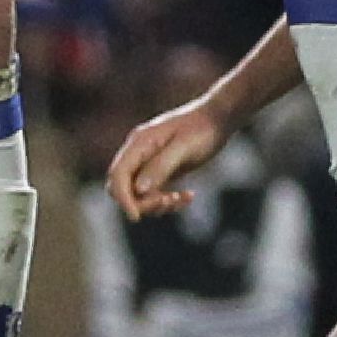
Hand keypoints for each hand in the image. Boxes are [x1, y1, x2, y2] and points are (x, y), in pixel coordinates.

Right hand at [108, 99, 227, 220]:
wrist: (218, 118)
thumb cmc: (202, 129)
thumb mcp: (183, 148)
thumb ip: (160, 167)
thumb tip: (138, 190)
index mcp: (138, 143)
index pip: (118, 175)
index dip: (123, 198)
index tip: (136, 217)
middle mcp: (138, 152)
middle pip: (122, 187)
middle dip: (141, 202)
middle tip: (168, 202)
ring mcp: (147, 161)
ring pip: (138, 194)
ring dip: (157, 203)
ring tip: (181, 198)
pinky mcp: (159, 169)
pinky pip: (153, 193)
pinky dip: (167, 200)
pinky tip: (188, 196)